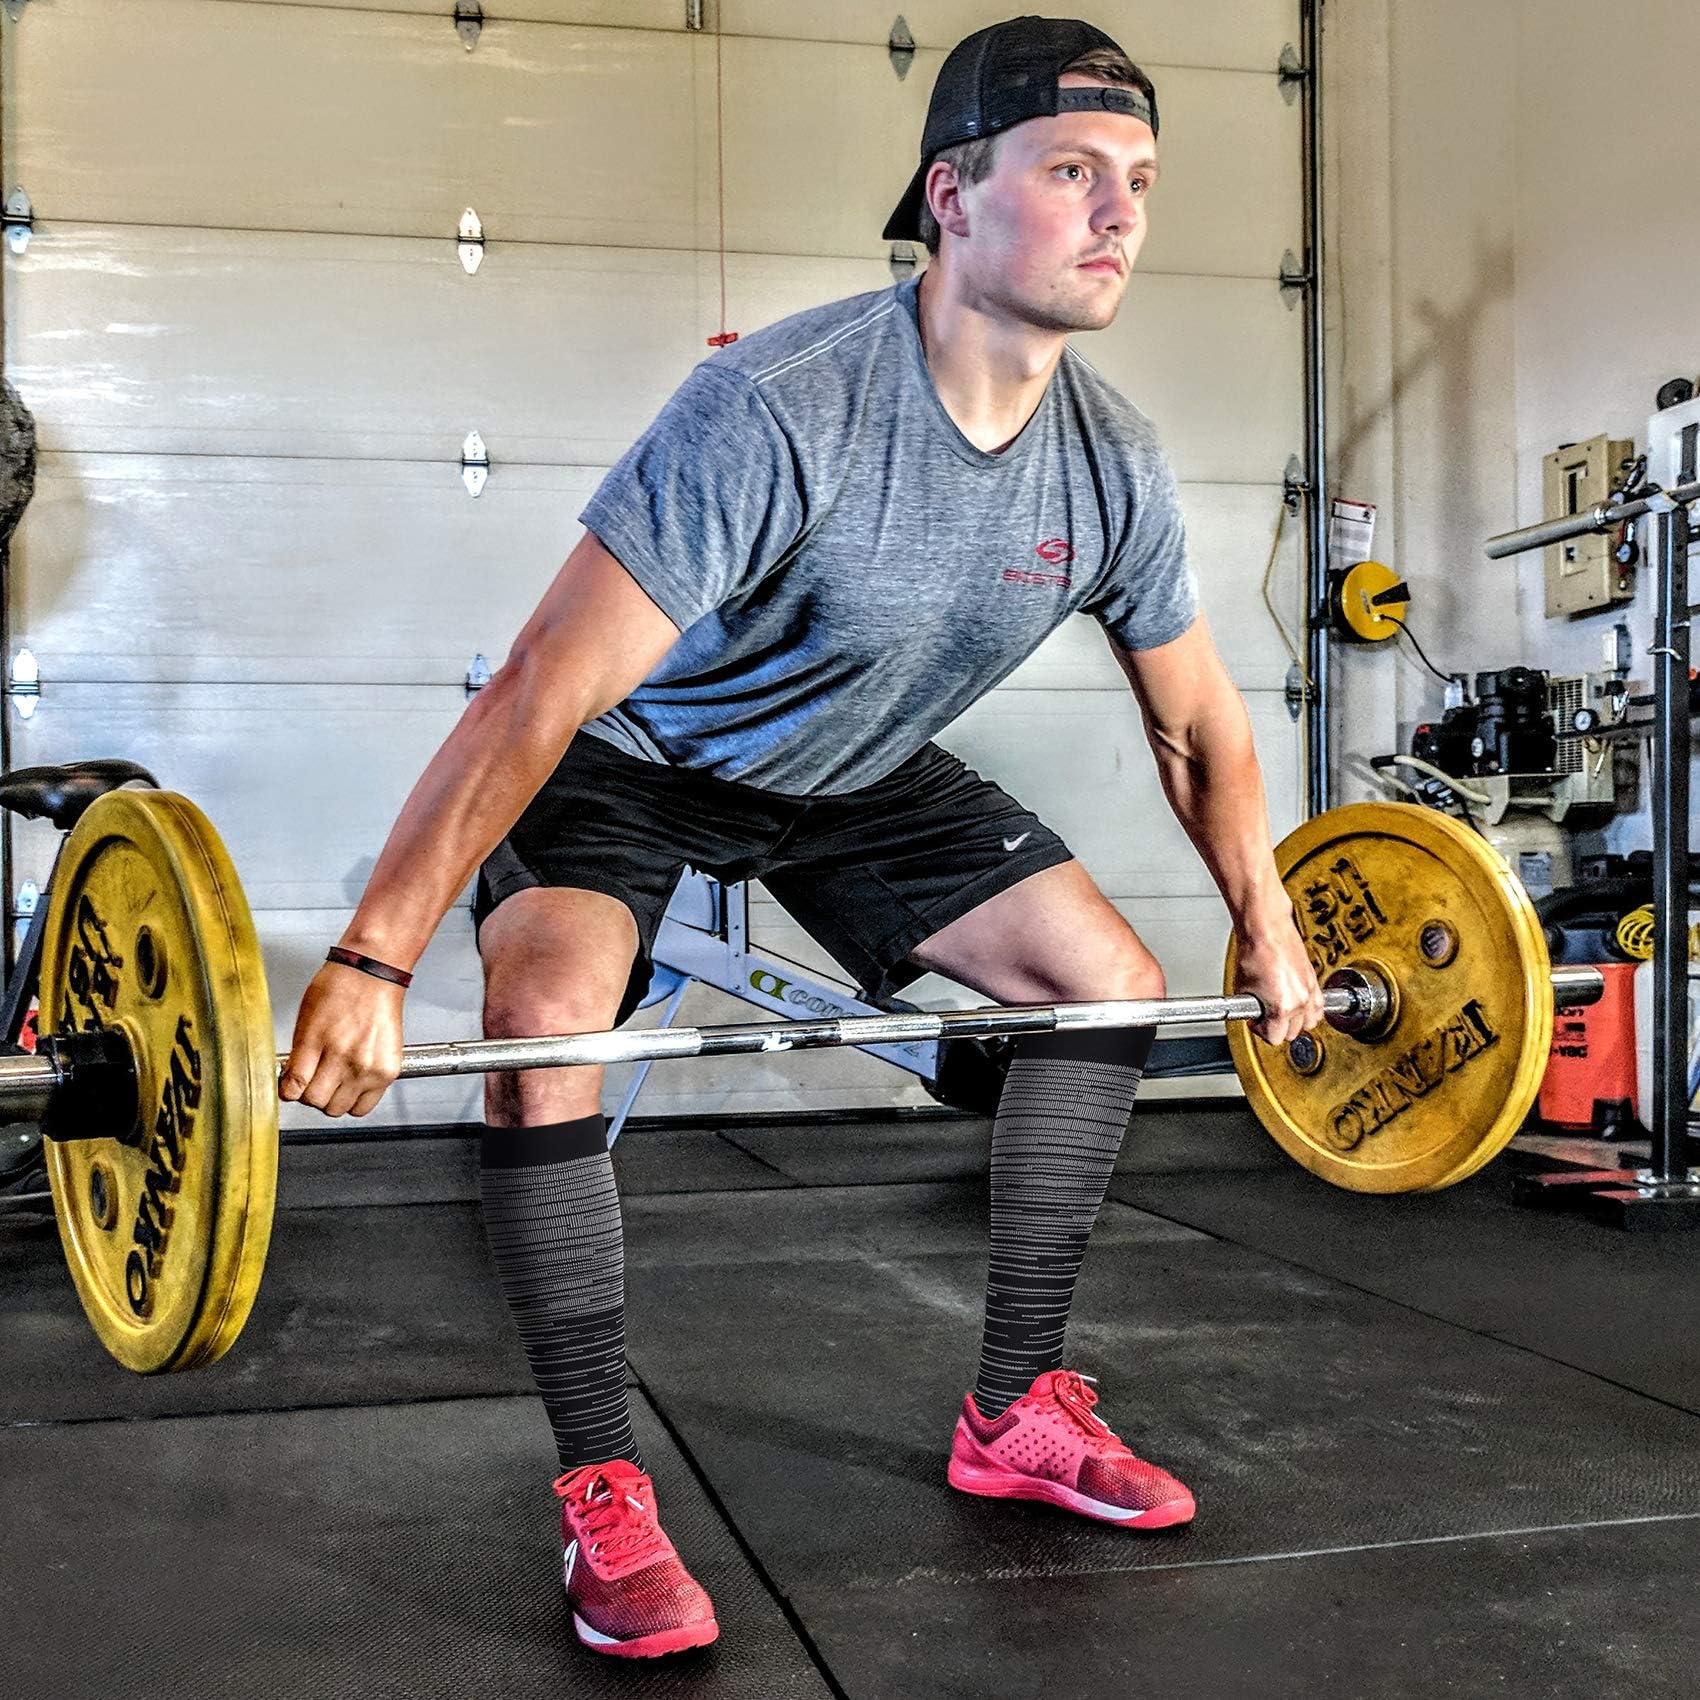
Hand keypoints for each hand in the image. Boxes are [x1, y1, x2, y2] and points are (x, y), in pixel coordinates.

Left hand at [279, 962, 406, 1118]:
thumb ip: (299, 1055)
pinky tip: (354, 1083)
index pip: (294, 1088)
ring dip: (334, 1099)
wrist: (374, 975)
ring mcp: (367, 1068)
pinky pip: (364, 1107)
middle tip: (316, 1079)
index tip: (291, 1087)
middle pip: (316, 1102)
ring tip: (337, 1080)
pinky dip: (356, 1100)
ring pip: (338, 1109)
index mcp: (317, 1043)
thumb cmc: (340, 987)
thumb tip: (292, 1082)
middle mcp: (343, 1058)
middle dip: (312, 1093)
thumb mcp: (307, 1019)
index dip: (289, 1090)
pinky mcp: (387, 1073)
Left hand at [1232, 919, 1324, 1046]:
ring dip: (1295, 1021)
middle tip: (1263, 1015)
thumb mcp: (1242, 988)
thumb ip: (1251, 1008)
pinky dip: (1308, 1010)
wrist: (1266, 928)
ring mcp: (1310, 991)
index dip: (1260, 1030)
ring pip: (1310, 1022)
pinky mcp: (1314, 980)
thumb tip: (1254, 1014)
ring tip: (1280, 1010)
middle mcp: (1300, 1002)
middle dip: (1276, 1026)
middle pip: (1293, 1032)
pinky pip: (1318, 1007)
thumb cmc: (1254, 951)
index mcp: (1282, 1007)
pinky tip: (1296, 1003)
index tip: (1255, 1021)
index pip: (1274, 1037)